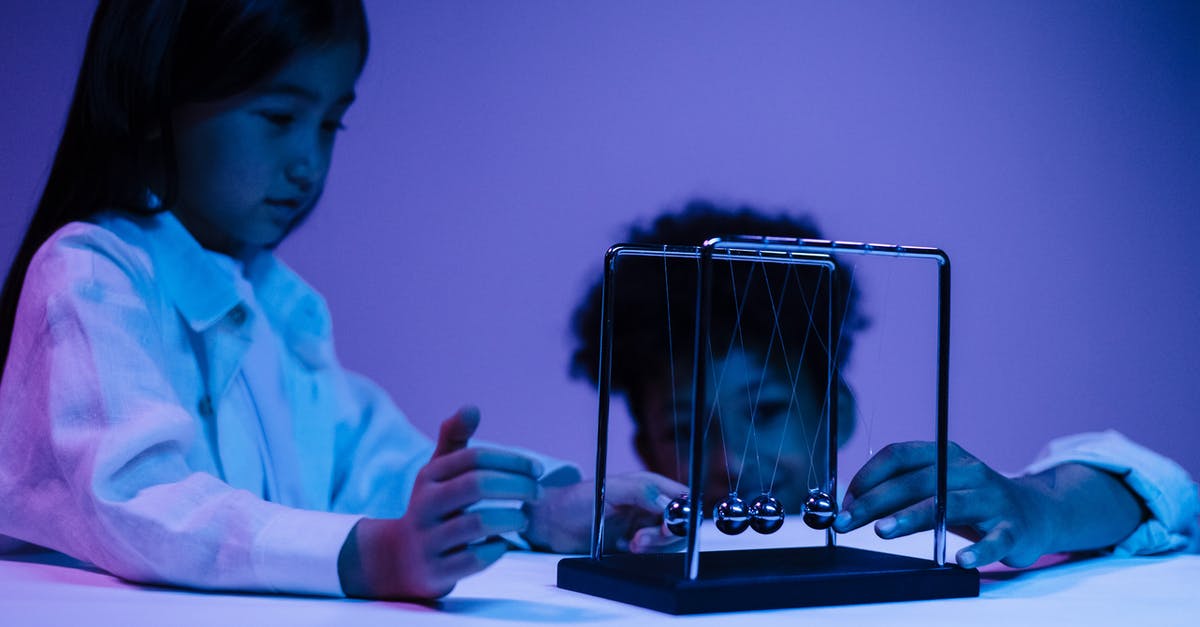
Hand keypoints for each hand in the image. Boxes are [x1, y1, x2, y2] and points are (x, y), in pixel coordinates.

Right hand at [339, 406, 542, 598]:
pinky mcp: (435, 571)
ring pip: (477, 523)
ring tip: (523, 518)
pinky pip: (473, 559)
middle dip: (516, 486)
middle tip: (538, 493)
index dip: (512, 461)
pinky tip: (503, 544)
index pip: (475, 458)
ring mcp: (428, 539)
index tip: (537, 470)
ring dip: (510, 518)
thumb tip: (472, 407)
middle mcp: (424, 505)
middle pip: (477, 485)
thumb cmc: (430, 506)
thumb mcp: (436, 471)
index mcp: (429, 476)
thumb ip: (454, 439)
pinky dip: (496, 550)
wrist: (395, 559)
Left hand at [522, 471, 686, 554]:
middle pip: (681, 524)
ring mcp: (644, 525)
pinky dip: (645, 555)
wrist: (552, 523)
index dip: (682, 514)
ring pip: (669, 542)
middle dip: (664, 536)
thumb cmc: (576, 500)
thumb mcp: (609, 490)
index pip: (683, 499)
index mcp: (649, 486)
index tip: (665, 526)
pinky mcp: (636, 544)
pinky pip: (655, 553)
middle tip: (638, 540)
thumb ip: (641, 492)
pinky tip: (624, 549)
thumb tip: (668, 503)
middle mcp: (651, 505)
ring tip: (629, 545)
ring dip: (653, 547)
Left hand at [833, 441, 1056, 567]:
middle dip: (875, 501)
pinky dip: (979, 549)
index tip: (845, 500)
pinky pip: (996, 538)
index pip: (900, 456)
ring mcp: (992, 498)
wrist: (1036, 513)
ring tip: (883, 531)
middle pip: (916, 482)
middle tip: (846, 521)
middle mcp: (968, 471)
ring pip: (949, 504)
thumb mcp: (939, 487)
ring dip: (912, 517)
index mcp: (945, 455)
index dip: (868, 475)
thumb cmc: (973, 502)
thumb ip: (902, 492)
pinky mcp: (1014, 528)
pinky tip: (959, 560)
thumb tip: (853, 503)